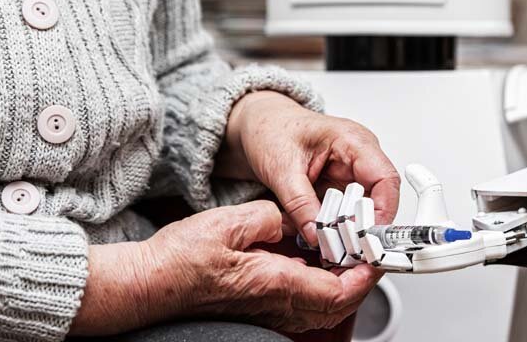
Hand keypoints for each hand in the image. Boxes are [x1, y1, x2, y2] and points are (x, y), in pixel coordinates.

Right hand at [70, 200, 381, 334]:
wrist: (152, 282)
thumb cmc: (181, 259)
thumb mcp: (230, 222)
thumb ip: (271, 217)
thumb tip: (293, 219)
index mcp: (274, 283)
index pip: (338, 292)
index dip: (364, 276)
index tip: (375, 257)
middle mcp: (276, 303)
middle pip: (337, 306)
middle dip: (360, 282)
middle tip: (368, 254)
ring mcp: (269, 309)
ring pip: (322, 308)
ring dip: (343, 285)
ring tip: (348, 255)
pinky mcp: (260, 306)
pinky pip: (303, 304)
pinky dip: (321, 287)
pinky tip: (315, 263)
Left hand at [220, 91, 400, 246]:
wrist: (259, 125)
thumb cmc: (271, 129)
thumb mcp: (280, 168)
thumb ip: (299, 204)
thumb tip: (316, 235)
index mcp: (352, 141)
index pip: (384, 179)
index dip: (382, 211)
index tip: (367, 237)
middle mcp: (358, 156)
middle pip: (378, 199)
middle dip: (364, 228)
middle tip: (347, 251)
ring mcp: (350, 172)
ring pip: (364, 210)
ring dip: (351, 231)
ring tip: (334, 250)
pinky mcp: (339, 186)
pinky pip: (347, 212)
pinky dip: (339, 228)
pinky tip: (326, 241)